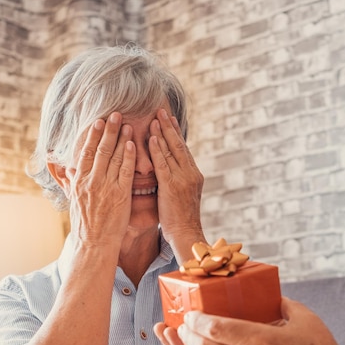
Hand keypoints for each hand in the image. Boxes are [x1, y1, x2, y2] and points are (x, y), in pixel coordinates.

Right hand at [67, 112, 135, 249]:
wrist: (94, 242)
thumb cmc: (86, 222)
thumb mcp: (73, 199)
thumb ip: (69, 181)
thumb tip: (62, 167)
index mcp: (79, 181)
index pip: (86, 152)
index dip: (92, 135)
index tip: (97, 121)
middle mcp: (91, 181)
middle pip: (100, 149)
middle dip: (108, 130)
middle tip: (115, 114)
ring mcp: (106, 187)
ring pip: (114, 157)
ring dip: (121, 138)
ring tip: (127, 123)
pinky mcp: (120, 195)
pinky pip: (125, 171)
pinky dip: (129, 156)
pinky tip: (132, 144)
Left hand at [149, 109, 204, 261]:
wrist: (186, 234)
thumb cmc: (180, 219)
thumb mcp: (182, 195)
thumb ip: (177, 180)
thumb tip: (168, 169)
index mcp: (194, 175)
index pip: (183, 149)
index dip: (175, 132)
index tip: (168, 118)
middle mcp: (191, 173)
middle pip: (179, 145)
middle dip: (169, 127)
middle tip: (161, 110)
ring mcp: (183, 179)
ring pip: (171, 151)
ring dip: (162, 133)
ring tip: (153, 118)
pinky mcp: (172, 186)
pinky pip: (164, 164)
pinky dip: (158, 150)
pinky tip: (151, 138)